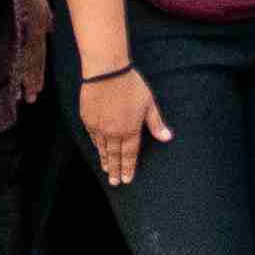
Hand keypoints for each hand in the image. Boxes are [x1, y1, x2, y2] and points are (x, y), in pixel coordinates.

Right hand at [81, 65, 170, 187]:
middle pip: (114, 155)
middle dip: (116, 170)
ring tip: (106, 171)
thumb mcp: (149, 103)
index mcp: (130, 130)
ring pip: (102, 148)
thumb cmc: (131, 85)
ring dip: (105, 160)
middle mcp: (113, 132)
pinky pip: (93, 137)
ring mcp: (99, 127)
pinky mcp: (87, 119)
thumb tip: (167, 138)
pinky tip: (98, 150)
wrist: (106, 71)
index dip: (129, 167)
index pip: (130, 154)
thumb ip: (156, 123)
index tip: (127, 179)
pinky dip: (96, 146)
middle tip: (115, 183)